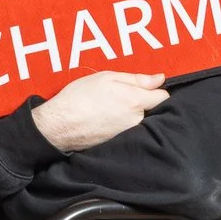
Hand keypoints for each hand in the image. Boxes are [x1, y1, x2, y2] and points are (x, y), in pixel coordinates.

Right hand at [31, 71, 165, 152]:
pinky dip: (119, 124)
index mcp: (135, 100)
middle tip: (119, 96)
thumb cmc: (79, 97)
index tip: (143, 88)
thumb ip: (136, 78)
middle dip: (141, 102)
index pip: (163, 97)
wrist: (58, 126)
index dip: (155, 90)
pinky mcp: (118, 142)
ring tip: (108, 108)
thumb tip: (160, 79)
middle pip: (151, 110)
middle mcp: (136, 119)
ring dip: (129, 114)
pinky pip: (126, 130)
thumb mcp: (106, 77)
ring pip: (138, 120)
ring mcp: (127, 133)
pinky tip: (104, 119)